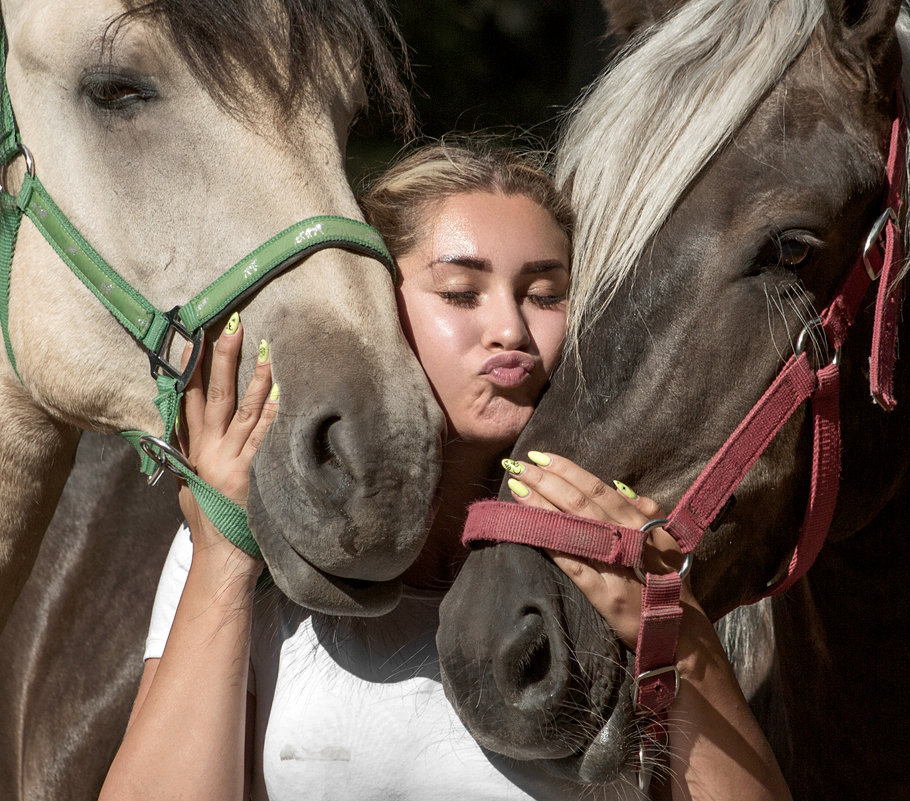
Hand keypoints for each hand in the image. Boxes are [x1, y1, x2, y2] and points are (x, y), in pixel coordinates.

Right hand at [176, 315, 277, 560]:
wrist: (221, 557)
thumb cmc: (209, 519)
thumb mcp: (190, 482)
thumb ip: (192, 452)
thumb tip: (191, 423)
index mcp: (193, 450)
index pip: (188, 398)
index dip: (190, 367)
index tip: (192, 336)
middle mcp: (209, 450)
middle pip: (217, 395)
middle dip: (223, 358)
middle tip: (232, 325)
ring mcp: (232, 461)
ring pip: (246, 410)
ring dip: (256, 378)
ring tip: (267, 350)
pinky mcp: (253, 473)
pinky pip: (267, 436)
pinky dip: (276, 413)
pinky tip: (284, 393)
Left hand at [502, 452, 698, 647]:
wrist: (682, 632)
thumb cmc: (671, 583)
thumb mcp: (666, 541)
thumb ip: (645, 511)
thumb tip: (617, 485)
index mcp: (641, 523)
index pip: (599, 489)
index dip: (568, 470)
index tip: (540, 456)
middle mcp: (629, 538)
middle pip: (581, 502)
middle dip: (547, 480)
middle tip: (518, 465)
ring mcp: (616, 566)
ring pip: (575, 527)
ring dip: (542, 505)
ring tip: (517, 488)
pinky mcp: (605, 594)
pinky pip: (572, 563)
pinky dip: (551, 543)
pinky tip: (529, 529)